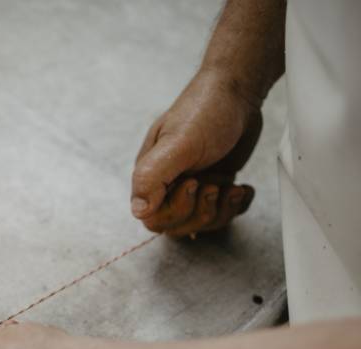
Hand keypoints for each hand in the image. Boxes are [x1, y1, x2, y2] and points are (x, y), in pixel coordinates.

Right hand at [132, 68, 261, 236]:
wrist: (239, 91)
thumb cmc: (205, 110)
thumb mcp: (177, 143)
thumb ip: (151, 176)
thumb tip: (137, 210)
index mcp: (151, 176)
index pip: (154, 218)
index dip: (176, 211)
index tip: (194, 183)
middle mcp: (169, 185)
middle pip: (178, 226)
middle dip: (201, 212)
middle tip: (214, 185)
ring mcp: (194, 187)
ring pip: (201, 223)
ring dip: (222, 211)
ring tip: (232, 187)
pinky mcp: (216, 185)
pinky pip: (222, 214)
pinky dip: (236, 207)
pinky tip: (241, 187)